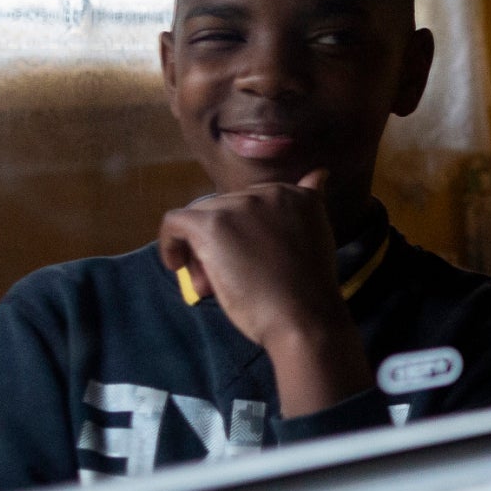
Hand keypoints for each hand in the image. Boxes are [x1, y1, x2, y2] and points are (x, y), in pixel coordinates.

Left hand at [158, 170, 373, 415]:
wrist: (303, 317)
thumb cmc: (310, 290)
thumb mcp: (316, 236)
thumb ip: (309, 205)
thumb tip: (320, 173)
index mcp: (295, 195)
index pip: (252, 204)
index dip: (245, 233)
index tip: (250, 262)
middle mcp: (268, 192)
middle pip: (225, 209)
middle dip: (223, 243)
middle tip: (232, 280)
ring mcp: (239, 205)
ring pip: (201, 218)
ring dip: (202, 250)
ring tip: (214, 285)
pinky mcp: (211, 223)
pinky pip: (174, 222)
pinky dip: (170, 243)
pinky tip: (177, 265)